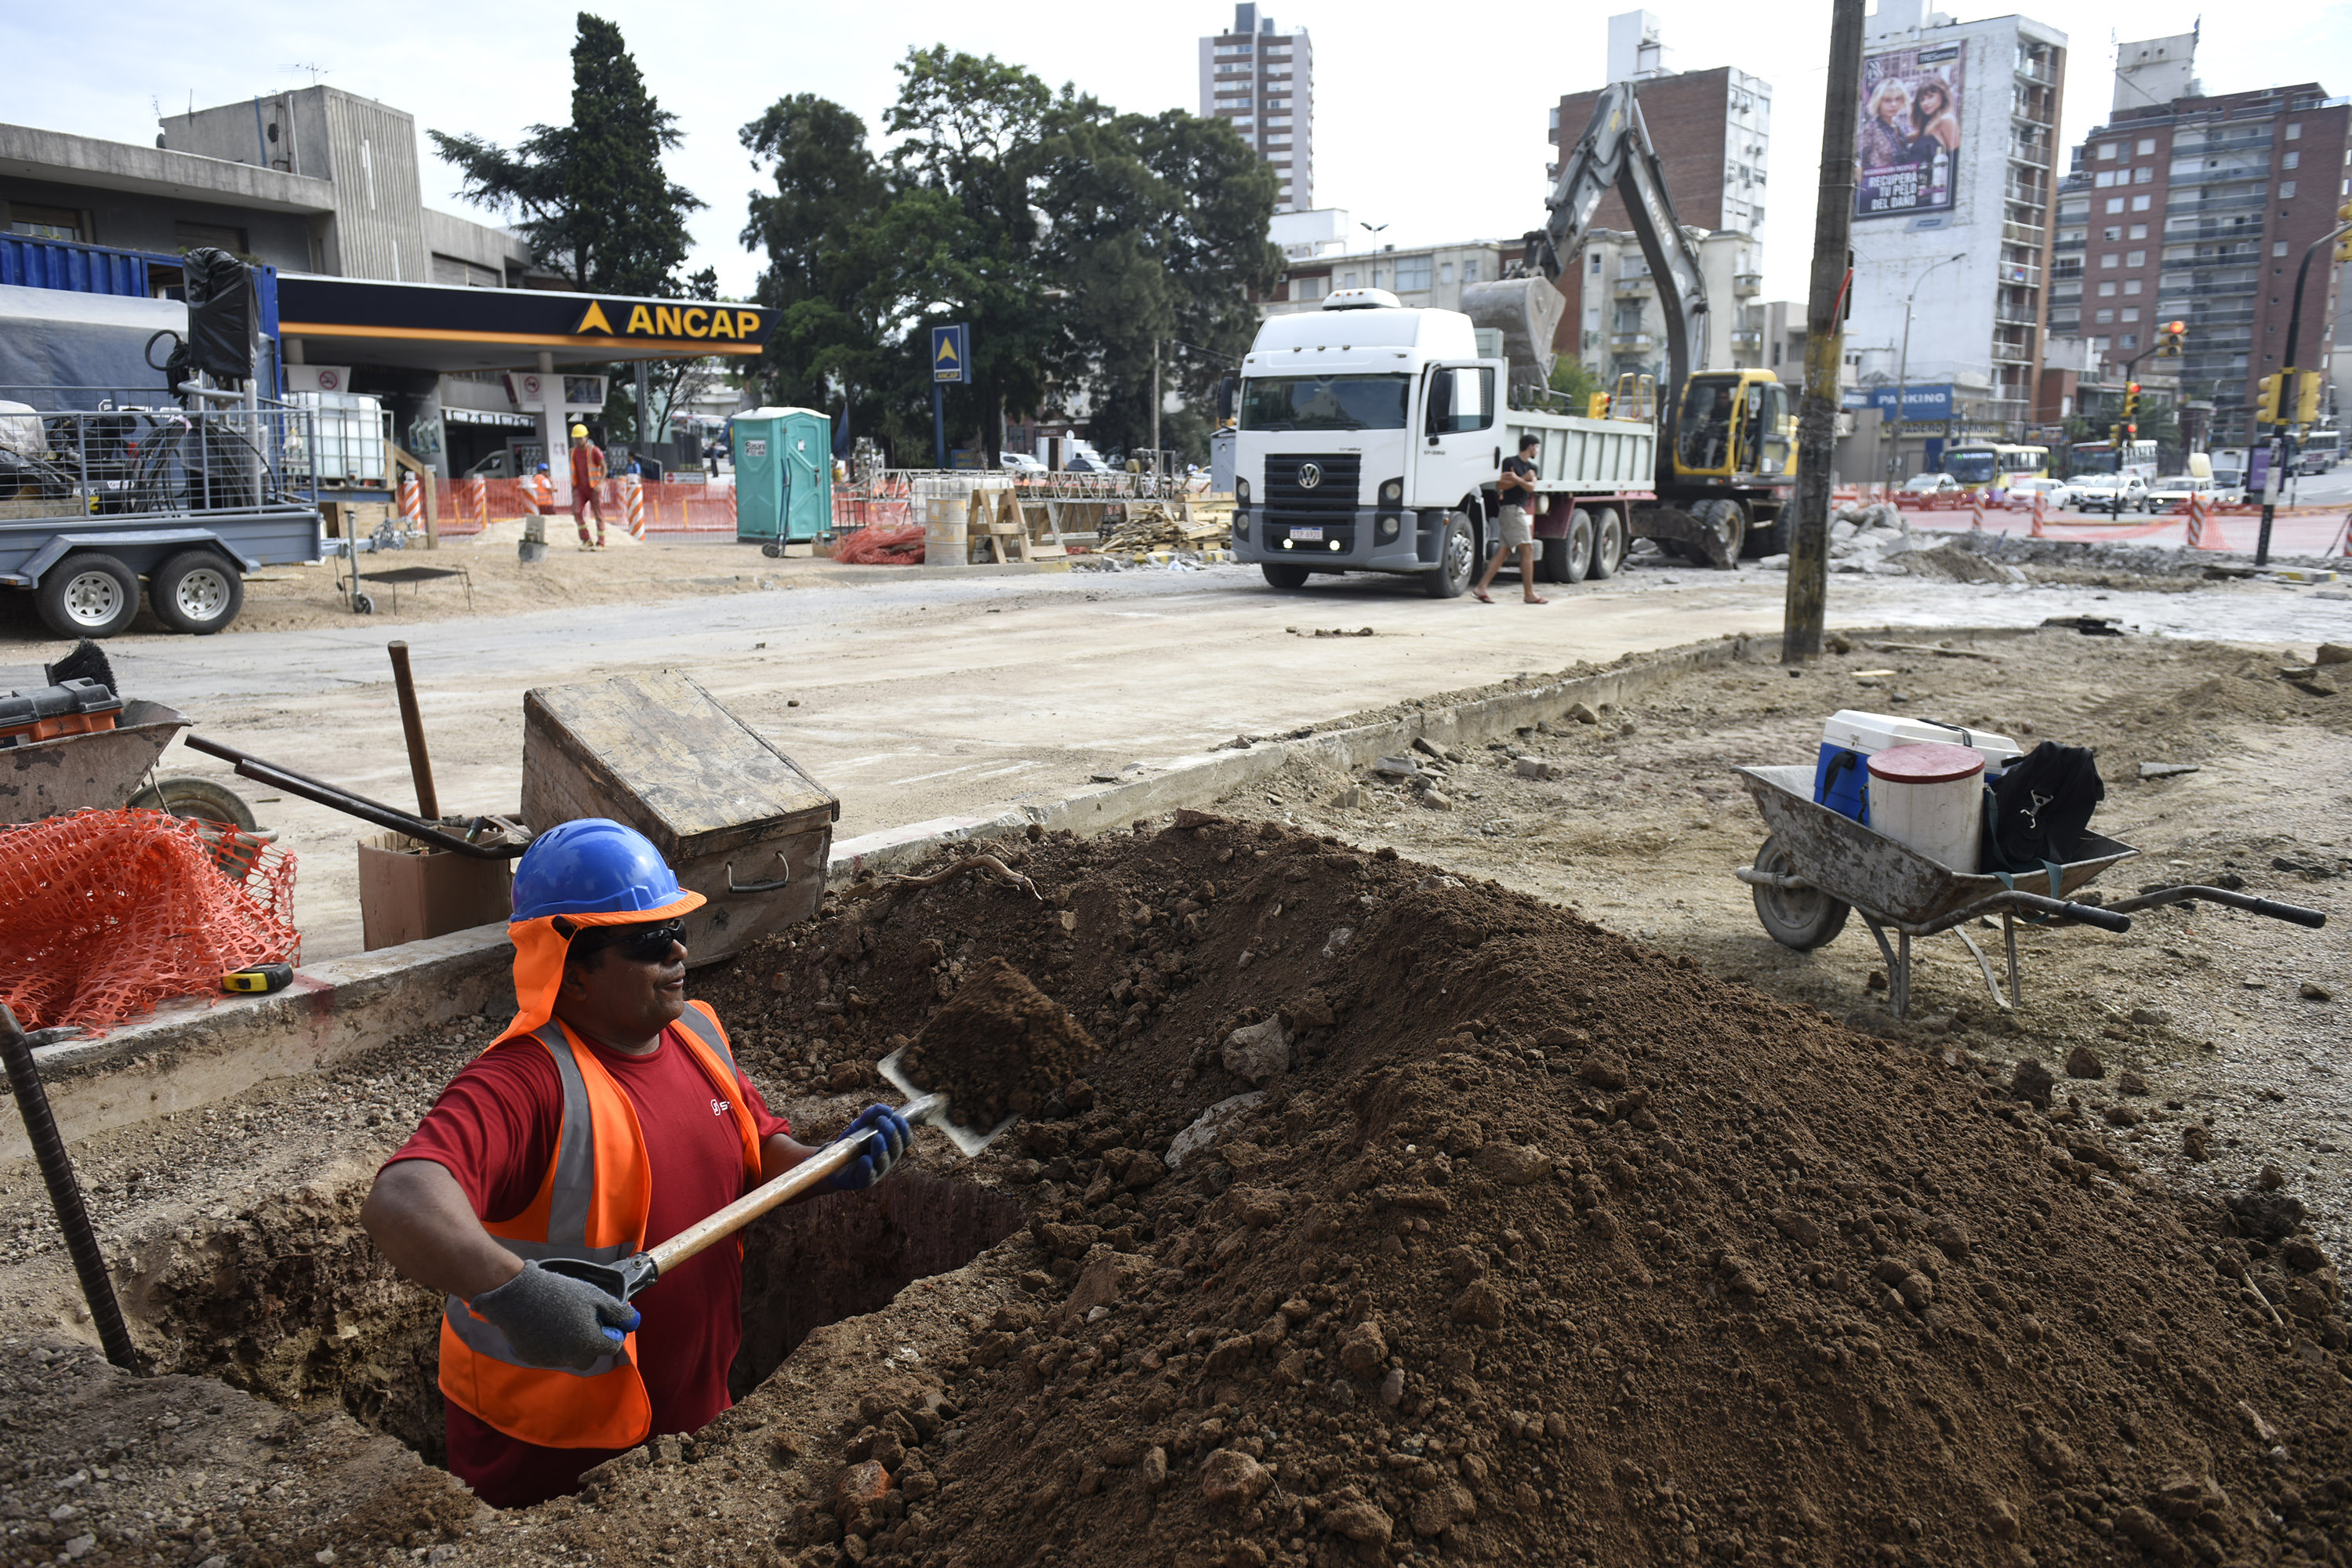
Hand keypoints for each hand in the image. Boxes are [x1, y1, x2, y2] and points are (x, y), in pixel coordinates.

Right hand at [466, 1260, 639, 1370]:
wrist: (518, 1294)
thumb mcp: (595, 1296)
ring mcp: (551, 1360)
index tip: (603, 1317)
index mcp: (589, 1344)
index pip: (612, 1346)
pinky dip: (552, 1345)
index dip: (611, 1330)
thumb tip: (633, 1321)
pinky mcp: (533, 1358)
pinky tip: (545, 1325)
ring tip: (562, 1319)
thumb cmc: (560, 1292)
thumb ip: (617, 1311)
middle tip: (584, 1319)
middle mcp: (572, 1358)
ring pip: (570, 1356)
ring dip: (572, 1343)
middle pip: (591, 1356)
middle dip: (592, 1340)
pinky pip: (549, 1355)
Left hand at [828, 1104, 911, 1191]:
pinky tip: (865, 1158)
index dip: (904, 1129)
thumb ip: (872, 1115)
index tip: (895, 1117)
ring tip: (877, 1137)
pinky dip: (868, 1166)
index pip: (906, 1140)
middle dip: (892, 1133)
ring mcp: (877, 1171)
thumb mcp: (860, 1125)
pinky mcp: (863, 1180)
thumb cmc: (852, 1143)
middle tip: (882, 1121)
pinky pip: (869, 1175)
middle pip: (897, 1149)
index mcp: (891, 1147)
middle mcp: (888, 1159)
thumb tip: (887, 1109)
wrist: (833, 1161)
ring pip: (885, 1162)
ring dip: (882, 1149)